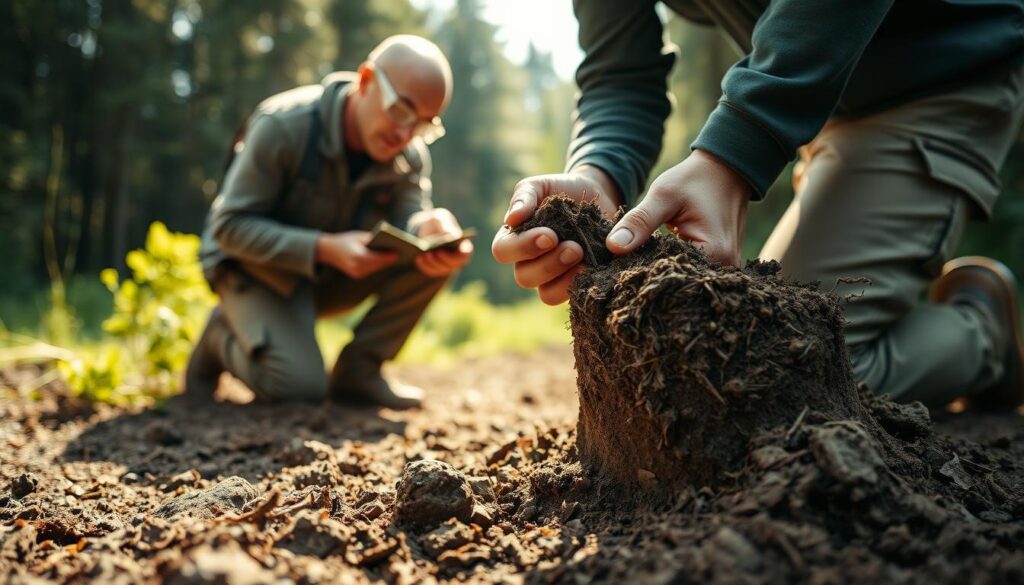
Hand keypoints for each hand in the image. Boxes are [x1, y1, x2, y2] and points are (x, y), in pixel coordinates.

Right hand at [316, 231, 398, 278]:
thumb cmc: (345, 240)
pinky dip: (379, 264)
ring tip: (399, 256)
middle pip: (379, 264)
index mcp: (357, 256)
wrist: (328, 251)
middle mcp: (357, 267)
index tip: (400, 253)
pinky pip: (372, 269)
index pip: (377, 258)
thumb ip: (373, 239)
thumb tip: (390, 242)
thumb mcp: (359, 236)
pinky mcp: (358, 275)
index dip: (389, 256)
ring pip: (377, 268)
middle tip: (404, 254)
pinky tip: (388, 259)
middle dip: (390, 259)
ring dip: (386, 262)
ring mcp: (357, 273)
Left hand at [412, 208, 472, 277]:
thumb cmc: (436, 222)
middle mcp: (456, 258)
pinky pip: (431, 271)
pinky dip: (425, 266)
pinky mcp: (435, 269)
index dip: (459, 254)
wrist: (423, 229)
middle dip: (443, 259)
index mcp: (463, 245)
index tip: (448, 249)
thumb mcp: (441, 218)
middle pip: (453, 264)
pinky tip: (418, 258)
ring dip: (432, 263)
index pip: (465, 253)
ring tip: (423, 255)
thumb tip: (454, 236)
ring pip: (442, 269)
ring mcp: (446, 265)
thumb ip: (447, 225)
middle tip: (433, 252)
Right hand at [491, 166, 621, 304]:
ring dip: (564, 279)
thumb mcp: (540, 186)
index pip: (503, 252)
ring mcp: (550, 277)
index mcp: (513, 238)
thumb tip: (511, 219)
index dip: (524, 248)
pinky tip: (592, 269)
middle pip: (524, 277)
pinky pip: (569, 297)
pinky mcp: (571, 284)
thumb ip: (523, 197)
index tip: (550, 235)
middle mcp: (527, 262)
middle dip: (549, 265)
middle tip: (574, 248)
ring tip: (584, 259)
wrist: (595, 196)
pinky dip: (579, 285)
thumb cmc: (560, 190)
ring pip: (545, 294)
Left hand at [606, 150, 749, 265]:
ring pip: (684, 279)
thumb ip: (639, 222)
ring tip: (638, 263)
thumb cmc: (696, 179)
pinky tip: (655, 259)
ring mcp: (724, 268)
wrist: (725, 171)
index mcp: (715, 252)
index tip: (618, 267)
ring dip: (662, 271)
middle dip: (651, 275)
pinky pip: (691, 272)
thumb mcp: (664, 195)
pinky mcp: (719, 264)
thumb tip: (613, 247)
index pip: (670, 274)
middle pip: (679, 282)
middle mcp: (724, 267)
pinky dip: (672, 266)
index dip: (643, 271)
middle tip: (623, 268)